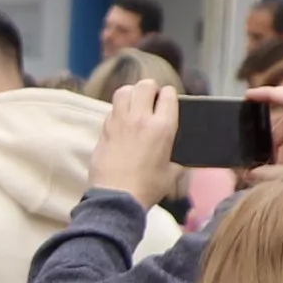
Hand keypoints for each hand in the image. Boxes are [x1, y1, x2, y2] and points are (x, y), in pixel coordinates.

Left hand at [90, 80, 178, 204]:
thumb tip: (179, 152)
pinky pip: (111, 109)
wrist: (117, 197)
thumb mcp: (174, 170)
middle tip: (152, 100)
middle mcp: (140, 119)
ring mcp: (118, 123)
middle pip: (144, 85)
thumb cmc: (148, 186)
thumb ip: (178, 155)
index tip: (168, 102)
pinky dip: (118, 110)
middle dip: (151, 89)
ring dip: (131, 94)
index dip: (169, 95)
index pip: (168, 94)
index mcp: (162, 126)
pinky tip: (122, 121)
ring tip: (135, 105)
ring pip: (123, 91)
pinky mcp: (103, 130)